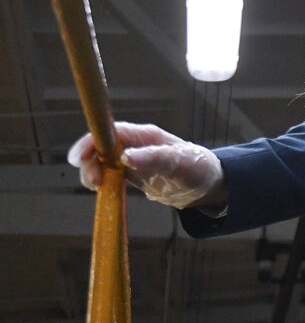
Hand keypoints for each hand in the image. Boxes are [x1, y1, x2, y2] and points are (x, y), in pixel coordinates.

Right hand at [67, 121, 226, 209]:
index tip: (78, 157)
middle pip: (100, 146)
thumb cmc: (198, 167)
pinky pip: (109, 174)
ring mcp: (132, 158)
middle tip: (93, 181)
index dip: (91, 141)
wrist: (208, 184)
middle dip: (90, 161)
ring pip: (101, 161)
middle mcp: (136, 144)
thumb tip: (125, 157)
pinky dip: (102, 181)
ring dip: (93, 172)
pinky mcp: (132, 173)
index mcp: (146, 136)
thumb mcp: (178, 162)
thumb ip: (153, 158)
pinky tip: (102, 190)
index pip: (111, 132)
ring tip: (97, 186)